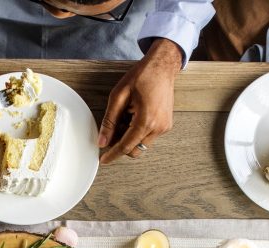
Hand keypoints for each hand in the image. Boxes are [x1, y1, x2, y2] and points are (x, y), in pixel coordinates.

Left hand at [98, 38, 180, 163]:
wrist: (162, 66)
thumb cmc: (142, 76)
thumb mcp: (119, 96)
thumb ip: (110, 121)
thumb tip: (102, 141)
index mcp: (147, 121)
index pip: (126, 146)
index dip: (113, 154)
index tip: (103, 160)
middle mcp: (159, 127)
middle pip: (135, 149)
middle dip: (121, 144)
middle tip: (113, 129)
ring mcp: (164, 127)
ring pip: (141, 144)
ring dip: (130, 137)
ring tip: (125, 116)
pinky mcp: (166, 125)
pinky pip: (148, 136)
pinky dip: (138, 132)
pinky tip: (134, 115)